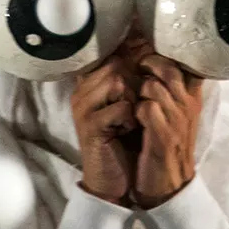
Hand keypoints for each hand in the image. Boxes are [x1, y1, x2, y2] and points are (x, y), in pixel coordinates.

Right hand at [70, 54, 138, 204]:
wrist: (111, 180)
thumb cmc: (123, 141)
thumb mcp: (127, 105)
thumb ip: (130, 81)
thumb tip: (147, 48)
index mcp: (88, 84)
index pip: (107, 54)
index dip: (128, 57)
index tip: (140, 70)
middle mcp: (81, 91)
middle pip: (114, 65)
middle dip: (133, 84)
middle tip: (134, 107)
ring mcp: (82, 108)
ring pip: (117, 82)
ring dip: (132, 100)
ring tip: (129, 119)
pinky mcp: (90, 126)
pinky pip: (120, 107)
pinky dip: (130, 119)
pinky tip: (126, 131)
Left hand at [132, 53, 203, 208]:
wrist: (168, 185)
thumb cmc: (166, 144)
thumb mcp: (175, 113)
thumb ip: (170, 87)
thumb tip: (151, 57)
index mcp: (193, 96)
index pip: (186, 61)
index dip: (164, 54)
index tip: (145, 53)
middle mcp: (188, 105)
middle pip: (169, 67)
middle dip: (146, 65)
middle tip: (133, 72)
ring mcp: (177, 120)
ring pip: (154, 85)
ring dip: (136, 89)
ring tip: (129, 97)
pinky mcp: (163, 136)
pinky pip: (145, 108)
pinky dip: (132, 109)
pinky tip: (128, 118)